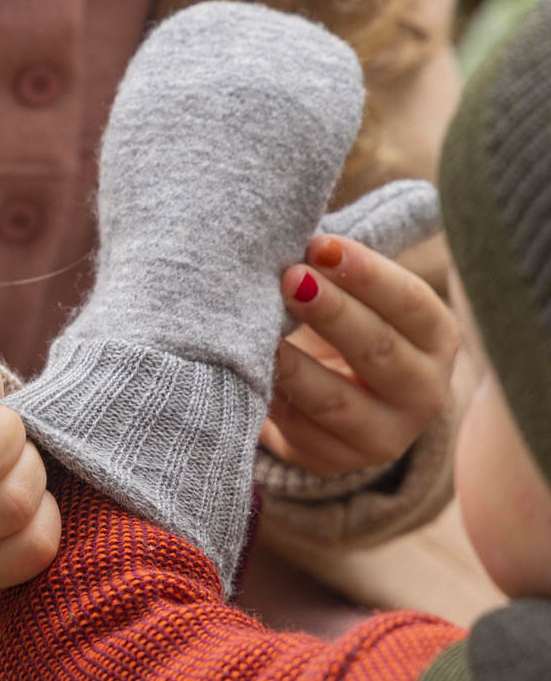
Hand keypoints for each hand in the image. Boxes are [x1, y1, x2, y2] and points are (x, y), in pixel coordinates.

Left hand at [259, 235, 458, 475]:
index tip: (319, 244)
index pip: (411, 303)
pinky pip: (297, 432)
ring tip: (261, 332)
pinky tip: (245, 372)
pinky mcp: (332, 462)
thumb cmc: (338, 323)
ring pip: (335, 402)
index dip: (366, 274)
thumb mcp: (355, 294)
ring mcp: (380, 437)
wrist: (329, 400)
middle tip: (287, 278)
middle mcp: (422, 392)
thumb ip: (343, 262)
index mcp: (436, 338)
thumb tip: (309, 218)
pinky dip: (271, 400)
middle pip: (378, 351)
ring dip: (295, 365)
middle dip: (331, 312)